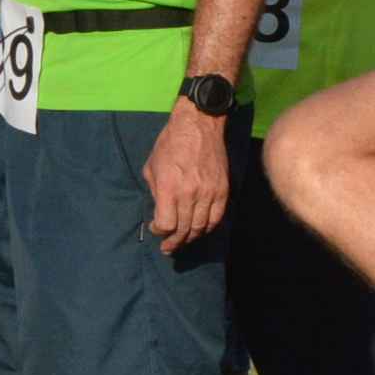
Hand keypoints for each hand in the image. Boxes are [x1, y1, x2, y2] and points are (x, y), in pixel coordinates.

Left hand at [142, 102, 228, 251]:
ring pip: (200, 227)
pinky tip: (199, 230)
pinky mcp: (222, 190)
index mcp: (169, 188)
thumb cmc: (170, 143)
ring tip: (182, 241)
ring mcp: (208, 193)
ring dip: (190, 238)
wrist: (199, 125)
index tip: (156, 228)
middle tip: (168, 248)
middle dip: (174, 242)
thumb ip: (155, 191)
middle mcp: (190, 194)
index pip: (166, 224)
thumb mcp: (152, 166)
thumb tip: (160, 211)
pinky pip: (216, 218)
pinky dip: (207, 228)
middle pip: (183, 230)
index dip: (160, 231)